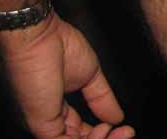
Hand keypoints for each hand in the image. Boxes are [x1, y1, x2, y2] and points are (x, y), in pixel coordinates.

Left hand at [0, 11, 134, 138]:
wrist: (41, 37)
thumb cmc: (58, 46)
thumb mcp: (90, 75)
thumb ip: (102, 98)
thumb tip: (118, 117)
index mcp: (55, 108)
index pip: (77, 132)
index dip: (101, 133)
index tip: (123, 127)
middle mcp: (47, 119)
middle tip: (125, 133)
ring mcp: (43, 124)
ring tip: (116, 131)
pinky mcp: (42, 125)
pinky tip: (104, 131)